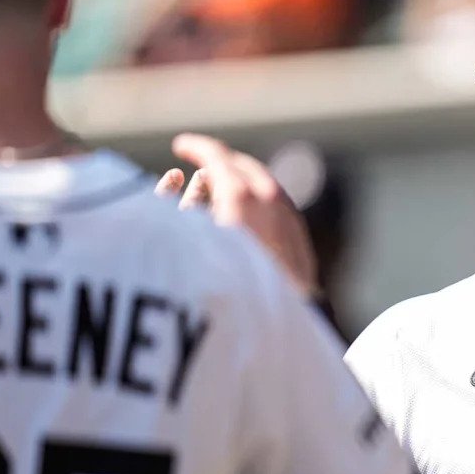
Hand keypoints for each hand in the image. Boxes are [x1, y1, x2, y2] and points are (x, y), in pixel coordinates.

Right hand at [155, 133, 319, 295]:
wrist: (275, 327)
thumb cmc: (222, 288)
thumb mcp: (190, 242)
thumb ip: (179, 210)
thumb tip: (174, 182)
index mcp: (241, 195)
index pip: (217, 156)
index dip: (197, 147)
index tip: (181, 145)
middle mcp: (270, 201)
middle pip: (243, 168)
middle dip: (220, 163)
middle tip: (201, 164)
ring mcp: (289, 219)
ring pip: (264, 187)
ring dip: (241, 182)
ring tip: (219, 191)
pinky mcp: (300, 240)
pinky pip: (278, 208)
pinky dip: (259, 203)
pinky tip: (246, 216)